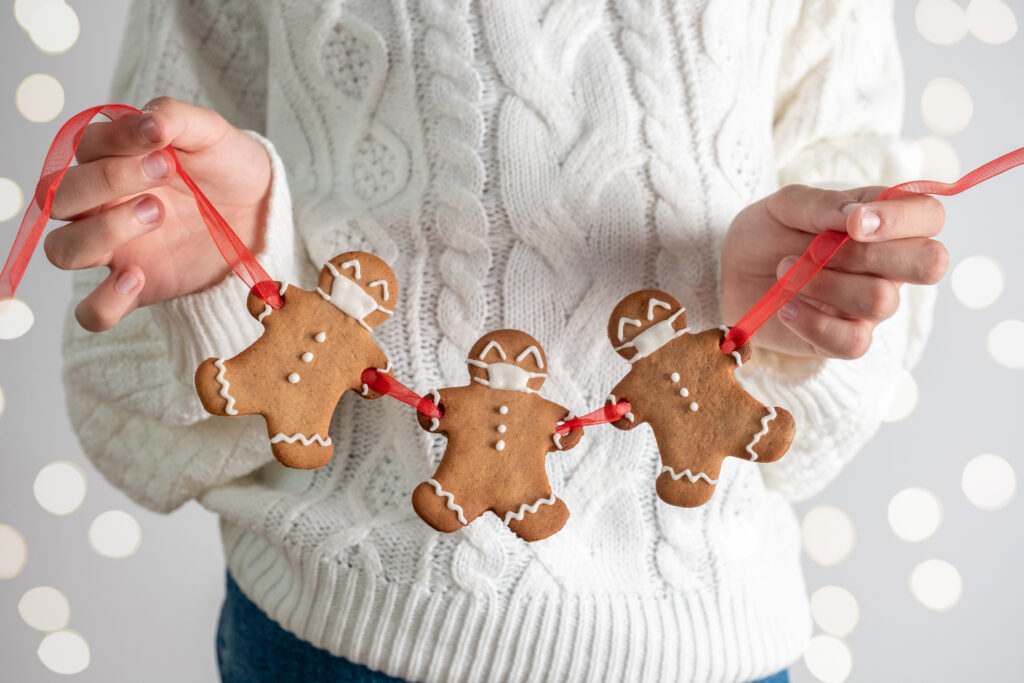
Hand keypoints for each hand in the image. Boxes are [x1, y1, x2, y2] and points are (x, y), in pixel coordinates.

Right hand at [44, 97, 271, 331]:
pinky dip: (103, 302)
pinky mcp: (138, 287)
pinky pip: (93, 311)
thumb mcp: (211, 134)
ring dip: (102, 231)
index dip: (115, 139)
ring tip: (157, 213)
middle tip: (165, 171)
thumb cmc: (227, 167)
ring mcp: (115, 249)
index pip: (83, 147)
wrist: (261, 211)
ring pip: (63, 249)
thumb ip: (177, 118)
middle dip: (107, 181)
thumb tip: (150, 120)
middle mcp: (101, 205)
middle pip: (59, 197)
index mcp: (110, 160)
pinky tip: (136, 279)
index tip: (158, 135)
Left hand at [721, 185, 947, 358]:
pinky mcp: (846, 339)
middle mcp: (890, 266)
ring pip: (881, 300)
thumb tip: (859, 214)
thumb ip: (823, 204)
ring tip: (785, 270)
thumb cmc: (767, 233)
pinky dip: (812, 323)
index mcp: (886, 222)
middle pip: (930, 263)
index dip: (901, 219)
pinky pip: (853, 342)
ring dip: (825, 283)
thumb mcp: (784, 206)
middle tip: (820, 248)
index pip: (929, 215)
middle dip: (871, 254)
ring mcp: (872, 306)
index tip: (853, 223)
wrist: (730, 274)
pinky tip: (786, 307)